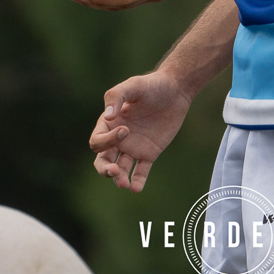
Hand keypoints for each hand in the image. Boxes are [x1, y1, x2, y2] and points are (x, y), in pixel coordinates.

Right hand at [89, 70, 191, 192]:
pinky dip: (137, 182)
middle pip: (103, 161)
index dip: (107, 141)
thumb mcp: (133, 85)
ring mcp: (133, 147)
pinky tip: (136, 189)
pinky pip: (140, 172)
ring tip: (125, 184)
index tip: (126, 130)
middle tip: (114, 171)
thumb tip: (107, 117)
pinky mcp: (149, 153)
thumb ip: (117, 97)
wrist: (175, 90)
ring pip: (120, 170)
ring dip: (120, 178)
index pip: (98, 141)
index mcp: (109, 124)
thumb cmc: (151, 85)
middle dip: (105, 169)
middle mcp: (118, 138)